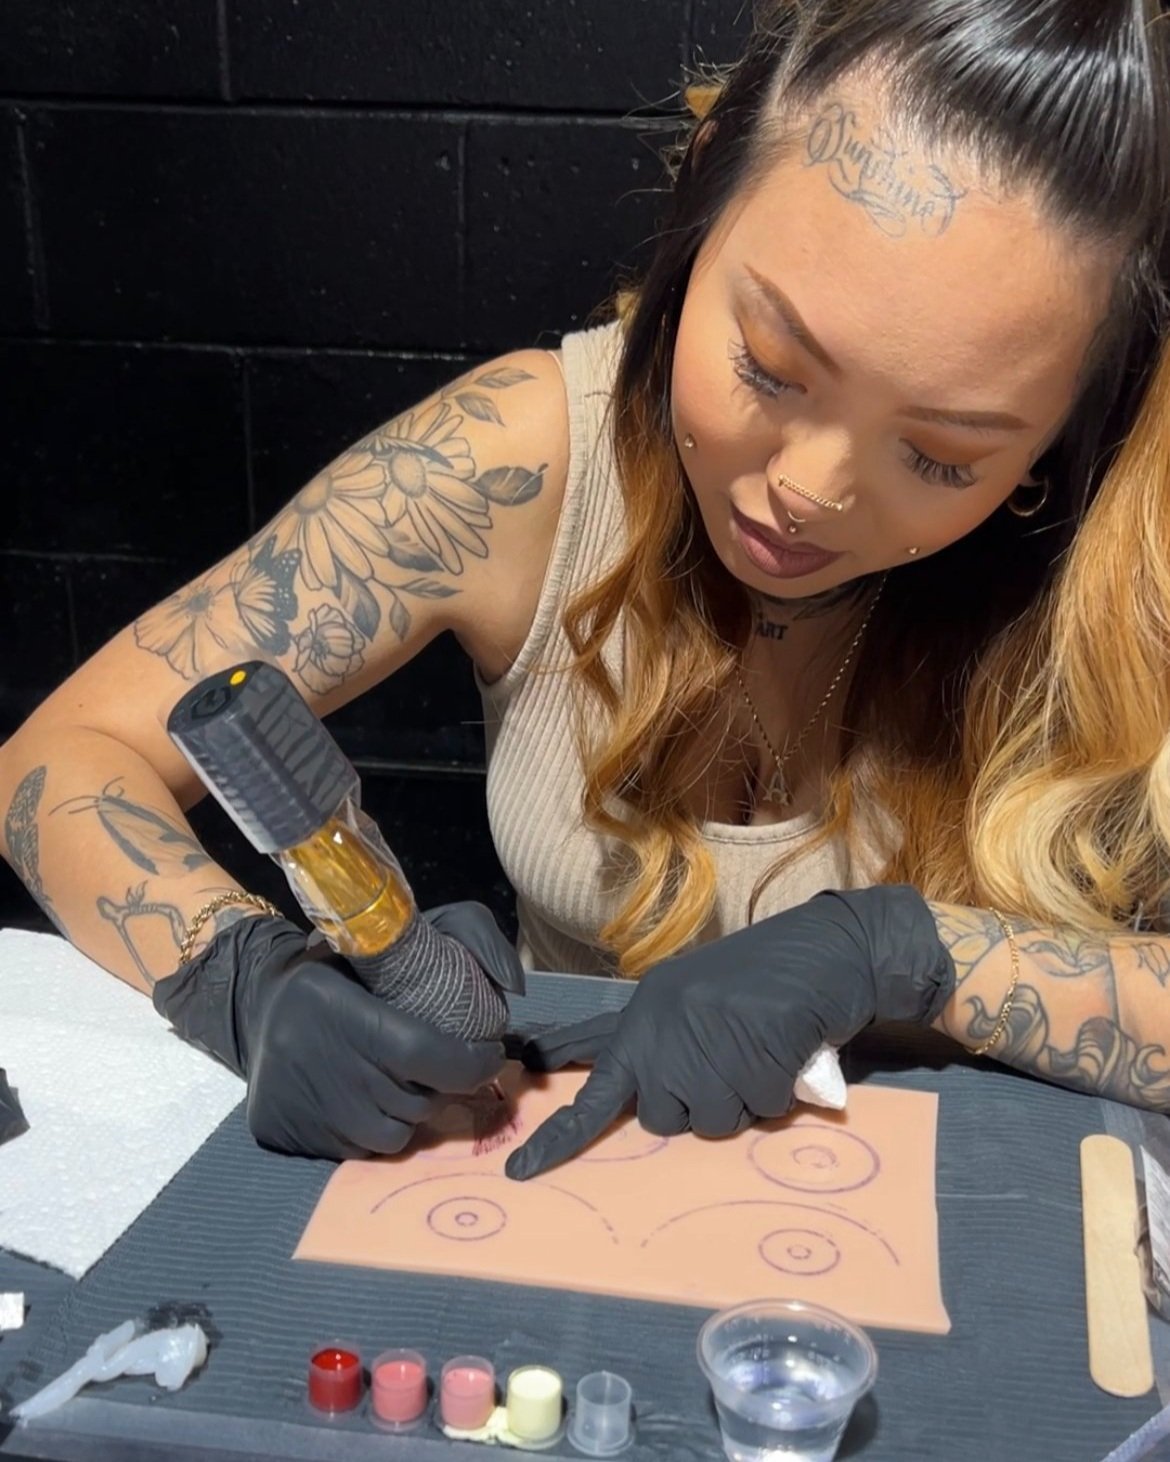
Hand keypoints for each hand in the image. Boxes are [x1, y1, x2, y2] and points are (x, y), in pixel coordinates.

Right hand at [153, 908, 507, 1158]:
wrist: (253, 1005)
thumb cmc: (336, 971)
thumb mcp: (384, 944)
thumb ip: (458, 940)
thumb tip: (512, 984)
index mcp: (339, 1008)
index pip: (424, 1053)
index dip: (471, 1063)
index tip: (490, 1055)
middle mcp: (321, 1063)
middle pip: (416, 1101)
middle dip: (443, 1088)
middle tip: (444, 1067)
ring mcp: (303, 1107)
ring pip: (393, 1135)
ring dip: (411, 1114)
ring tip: (403, 1084)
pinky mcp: (288, 1137)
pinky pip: (359, 1152)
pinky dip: (374, 1130)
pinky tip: (368, 1101)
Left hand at [505, 885, 953, 1180]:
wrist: (826, 948)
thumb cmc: (763, 976)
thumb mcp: (695, 1001)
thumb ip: (668, 1046)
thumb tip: (654, 1101)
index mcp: (645, 1018)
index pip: (597, 1089)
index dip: (559, 1138)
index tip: (520, 1173)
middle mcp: (665, 1033)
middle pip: (667, 1119)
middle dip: (699, 1103)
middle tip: (733, 1056)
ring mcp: (706, 1047)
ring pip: (715, 1122)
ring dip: (744, 1097)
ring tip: (762, 1048)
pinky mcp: (753, 1059)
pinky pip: (762, 1109)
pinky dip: (779, 1089)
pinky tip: (786, 1047)